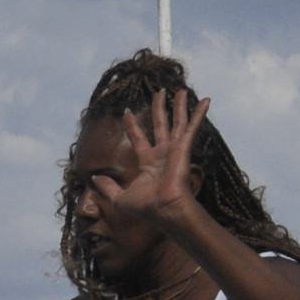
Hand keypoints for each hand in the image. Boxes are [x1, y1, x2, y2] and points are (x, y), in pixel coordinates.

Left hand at [99, 88, 210, 224]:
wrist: (164, 210)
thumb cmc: (146, 208)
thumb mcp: (119, 198)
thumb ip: (108, 187)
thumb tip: (93, 178)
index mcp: (147, 162)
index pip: (138, 138)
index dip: (132, 124)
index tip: (127, 111)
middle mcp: (162, 153)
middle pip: (159, 124)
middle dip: (159, 108)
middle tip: (159, 92)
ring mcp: (174, 149)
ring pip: (177, 121)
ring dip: (179, 105)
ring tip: (180, 89)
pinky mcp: (184, 148)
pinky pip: (192, 126)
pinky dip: (199, 113)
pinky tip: (206, 100)